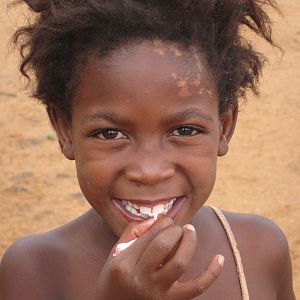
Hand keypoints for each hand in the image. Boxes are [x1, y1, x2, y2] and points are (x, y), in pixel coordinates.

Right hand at [95, 216, 223, 299]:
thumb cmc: (114, 279)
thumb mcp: (116, 253)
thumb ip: (133, 232)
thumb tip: (157, 219)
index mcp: (124, 265)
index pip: (148, 236)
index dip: (162, 223)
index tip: (167, 219)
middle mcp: (140, 279)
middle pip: (163, 246)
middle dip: (174, 230)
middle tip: (177, 226)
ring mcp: (157, 293)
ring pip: (179, 263)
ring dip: (189, 242)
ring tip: (190, 230)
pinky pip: (196, 288)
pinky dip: (211, 273)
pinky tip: (219, 258)